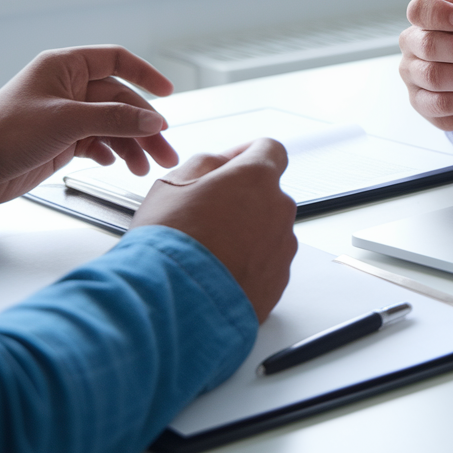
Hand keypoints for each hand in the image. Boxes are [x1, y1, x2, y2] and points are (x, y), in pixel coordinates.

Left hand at [0, 46, 178, 203]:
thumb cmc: (8, 132)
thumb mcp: (67, 121)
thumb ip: (115, 119)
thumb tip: (154, 122)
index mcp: (65, 67)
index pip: (116, 60)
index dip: (144, 74)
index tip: (166, 92)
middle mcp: (69, 87)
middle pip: (121, 100)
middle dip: (144, 126)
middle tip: (164, 150)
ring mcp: (67, 114)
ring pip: (113, 124)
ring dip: (132, 145)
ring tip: (144, 168)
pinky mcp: (64, 139)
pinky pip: (99, 141)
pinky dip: (112, 153)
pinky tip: (117, 163)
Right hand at [132, 139, 296, 322]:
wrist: (175, 303)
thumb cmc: (170, 244)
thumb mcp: (171, 185)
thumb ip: (204, 163)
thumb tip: (220, 162)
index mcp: (256, 178)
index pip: (270, 149)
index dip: (247, 154)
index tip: (233, 164)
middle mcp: (279, 209)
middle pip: (268, 193)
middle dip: (243, 198)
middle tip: (207, 214)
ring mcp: (283, 246)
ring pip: (268, 229)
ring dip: (246, 233)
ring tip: (208, 249)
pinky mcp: (280, 280)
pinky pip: (267, 262)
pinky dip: (248, 263)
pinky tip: (218, 271)